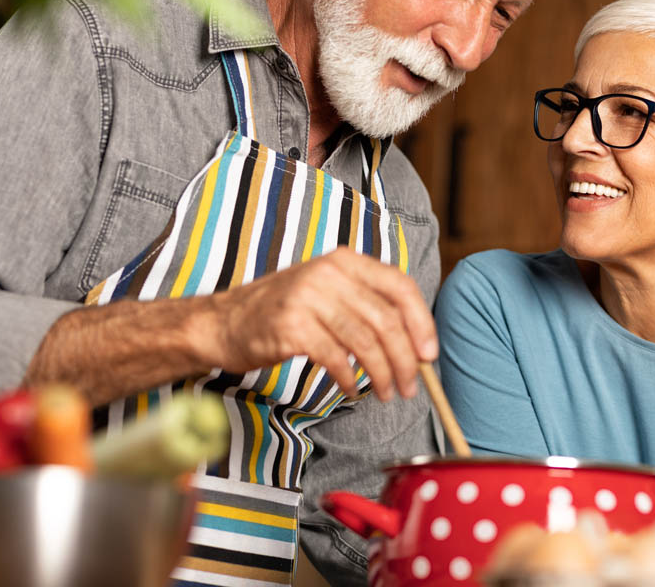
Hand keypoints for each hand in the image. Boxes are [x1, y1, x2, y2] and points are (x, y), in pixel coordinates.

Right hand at [205, 247, 436, 400]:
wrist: (225, 322)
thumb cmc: (284, 312)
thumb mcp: (328, 292)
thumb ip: (367, 305)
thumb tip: (417, 342)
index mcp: (344, 260)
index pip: (399, 286)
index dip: (421, 322)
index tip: (429, 354)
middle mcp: (328, 272)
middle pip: (386, 319)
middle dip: (405, 359)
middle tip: (411, 387)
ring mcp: (308, 297)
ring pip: (365, 341)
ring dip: (381, 374)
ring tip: (385, 393)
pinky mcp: (291, 326)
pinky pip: (336, 358)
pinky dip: (349, 379)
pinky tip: (350, 389)